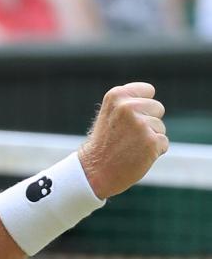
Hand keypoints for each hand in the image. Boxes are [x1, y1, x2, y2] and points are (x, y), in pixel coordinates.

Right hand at [78, 82, 167, 199]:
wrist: (96, 169)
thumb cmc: (105, 141)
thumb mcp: (110, 113)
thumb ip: (129, 102)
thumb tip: (152, 100)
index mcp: (116, 96)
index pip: (148, 89)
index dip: (142, 104)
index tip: (128, 116)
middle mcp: (128, 106)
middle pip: (157, 107)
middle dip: (148, 120)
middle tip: (128, 134)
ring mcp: (140, 124)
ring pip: (160, 127)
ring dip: (150, 137)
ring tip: (130, 145)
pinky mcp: (151, 141)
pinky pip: (163, 142)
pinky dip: (154, 151)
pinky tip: (137, 154)